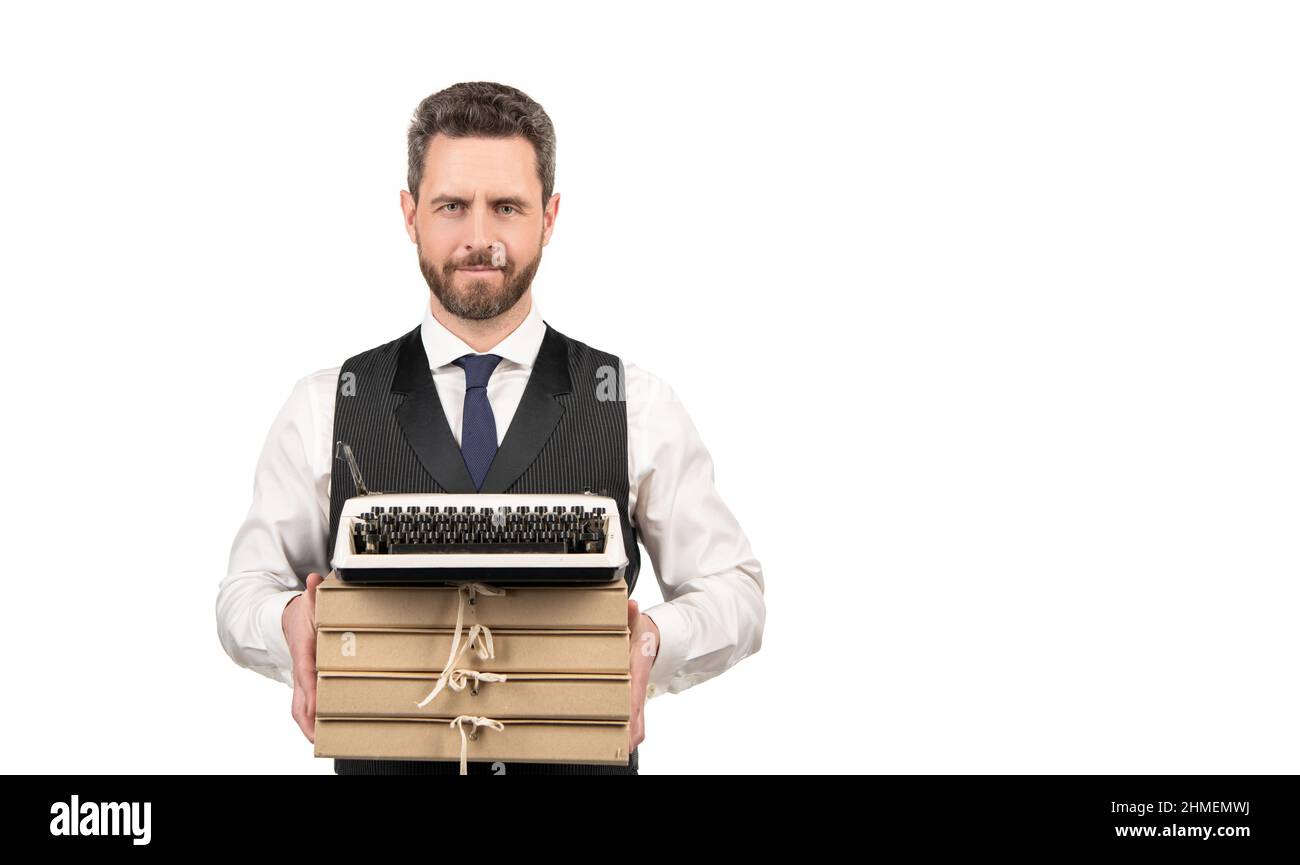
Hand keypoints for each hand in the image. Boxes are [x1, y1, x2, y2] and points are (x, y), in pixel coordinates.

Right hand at [282, 572, 324, 742]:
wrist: (282, 619)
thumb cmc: (299, 614)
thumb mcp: (309, 600)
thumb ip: (314, 591)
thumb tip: (314, 579)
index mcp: (302, 649)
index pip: (306, 673)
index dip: (310, 692)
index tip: (316, 708)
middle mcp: (299, 668)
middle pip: (298, 699)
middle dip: (307, 721)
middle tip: (317, 739)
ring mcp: (299, 678)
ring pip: (298, 706)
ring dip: (308, 725)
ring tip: (320, 742)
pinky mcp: (303, 683)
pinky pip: (303, 704)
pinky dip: (310, 719)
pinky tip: (321, 731)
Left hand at [628, 598, 659, 751]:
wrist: (657, 636)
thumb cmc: (644, 631)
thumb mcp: (637, 620)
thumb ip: (631, 613)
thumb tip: (631, 605)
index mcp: (637, 669)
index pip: (634, 696)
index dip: (631, 716)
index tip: (628, 734)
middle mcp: (639, 684)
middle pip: (638, 717)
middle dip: (630, 735)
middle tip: (619, 750)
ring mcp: (637, 692)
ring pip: (637, 720)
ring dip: (629, 735)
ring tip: (615, 750)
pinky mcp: (633, 695)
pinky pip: (633, 716)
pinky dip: (628, 729)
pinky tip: (617, 739)